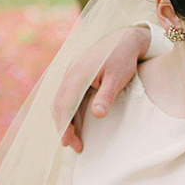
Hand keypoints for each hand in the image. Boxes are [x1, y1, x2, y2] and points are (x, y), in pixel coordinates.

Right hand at [52, 26, 150, 151]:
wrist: (126, 38)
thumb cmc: (122, 57)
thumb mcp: (117, 78)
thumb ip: (106, 96)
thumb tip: (97, 115)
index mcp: (76, 75)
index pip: (63, 105)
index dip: (63, 126)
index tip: (68, 142)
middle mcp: (70, 74)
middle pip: (59, 105)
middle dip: (64, 127)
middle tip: (74, 146)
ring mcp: (72, 73)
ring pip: (62, 101)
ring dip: (66, 120)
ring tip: (75, 139)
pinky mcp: (77, 75)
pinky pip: (68, 95)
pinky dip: (70, 110)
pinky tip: (77, 121)